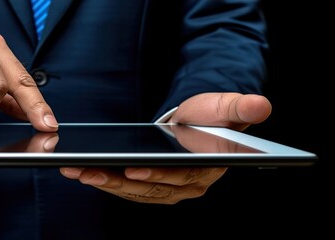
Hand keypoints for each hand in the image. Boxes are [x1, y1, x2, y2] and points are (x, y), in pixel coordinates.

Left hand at [60, 92, 271, 203]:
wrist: (198, 120)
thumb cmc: (211, 114)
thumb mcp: (225, 106)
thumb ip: (241, 107)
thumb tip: (262, 105)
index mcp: (208, 168)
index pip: (181, 176)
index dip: (158, 175)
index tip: (133, 171)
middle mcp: (190, 185)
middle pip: (152, 188)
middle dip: (119, 182)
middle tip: (90, 172)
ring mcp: (170, 188)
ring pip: (136, 192)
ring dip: (106, 184)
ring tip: (80, 172)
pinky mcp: (154, 187)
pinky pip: (129, 190)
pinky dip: (107, 183)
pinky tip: (86, 173)